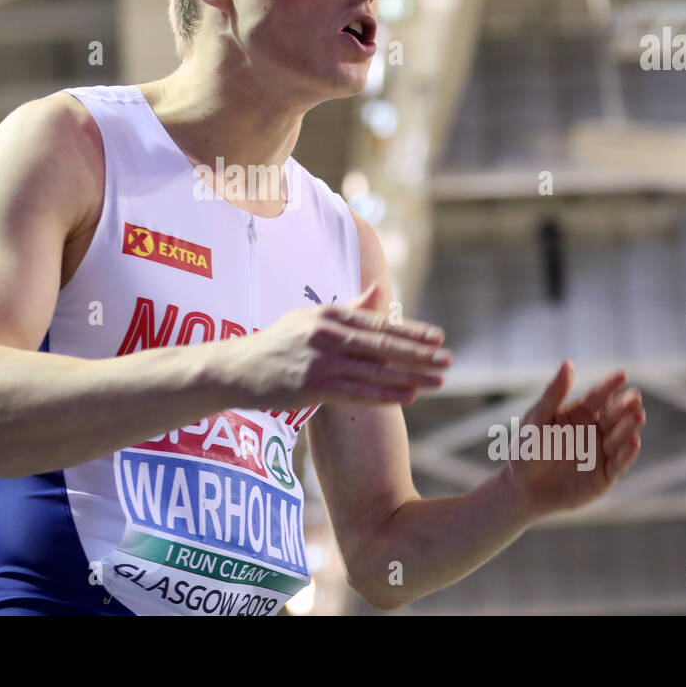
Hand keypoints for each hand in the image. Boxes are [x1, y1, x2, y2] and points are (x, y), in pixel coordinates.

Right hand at [219, 281, 450, 409]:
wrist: (236, 370)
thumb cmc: (277, 343)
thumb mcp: (310, 317)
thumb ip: (349, 307)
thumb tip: (380, 289)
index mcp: (329, 315)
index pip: (378, 323)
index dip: (411, 332)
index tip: (438, 338)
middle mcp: (327, 334)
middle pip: (383, 345)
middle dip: (419, 353)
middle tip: (448, 359)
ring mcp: (320, 361)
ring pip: (375, 370)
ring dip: (411, 376)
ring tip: (438, 381)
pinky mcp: (313, 387)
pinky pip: (358, 392)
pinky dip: (385, 395)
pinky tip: (408, 396)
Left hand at [504, 360, 644, 518]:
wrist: (522, 488)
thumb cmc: (528, 449)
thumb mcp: (537, 419)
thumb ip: (554, 394)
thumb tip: (568, 363)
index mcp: (580, 414)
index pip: (598, 396)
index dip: (609, 385)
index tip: (621, 374)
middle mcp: (596, 431)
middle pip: (614, 416)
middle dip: (625, 407)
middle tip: (634, 398)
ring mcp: (602, 453)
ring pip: (620, 438)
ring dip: (629, 427)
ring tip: (637, 416)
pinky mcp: (605, 475)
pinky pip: (618, 464)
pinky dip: (627, 454)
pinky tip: (633, 442)